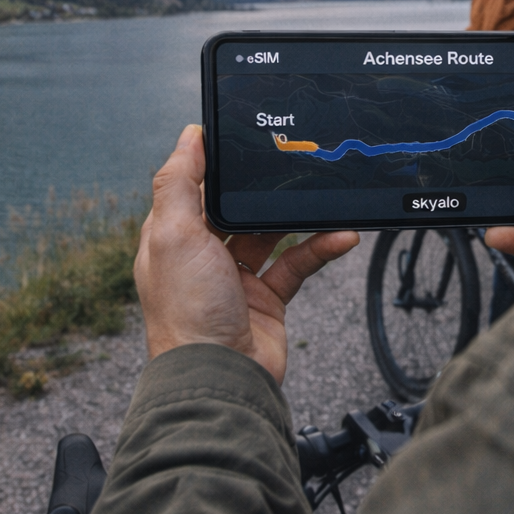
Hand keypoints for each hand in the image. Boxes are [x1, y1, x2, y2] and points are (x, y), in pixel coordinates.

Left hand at [135, 125, 359, 383]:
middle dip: (261, 189)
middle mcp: (201, 255)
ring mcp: (235, 278)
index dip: (215, 163)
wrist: (221, 378)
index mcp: (172, 237)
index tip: (244, 136)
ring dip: (298, 216)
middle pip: (235, 208)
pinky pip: (298, 263)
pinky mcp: (267, 299)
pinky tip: (341, 236)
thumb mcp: (173, 234)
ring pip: (271, 233)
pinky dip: (320, 248)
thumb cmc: (187, 311)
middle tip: (291, 161)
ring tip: (323, 195)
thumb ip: (177, 182)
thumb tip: (188, 136)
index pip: (192, 187)